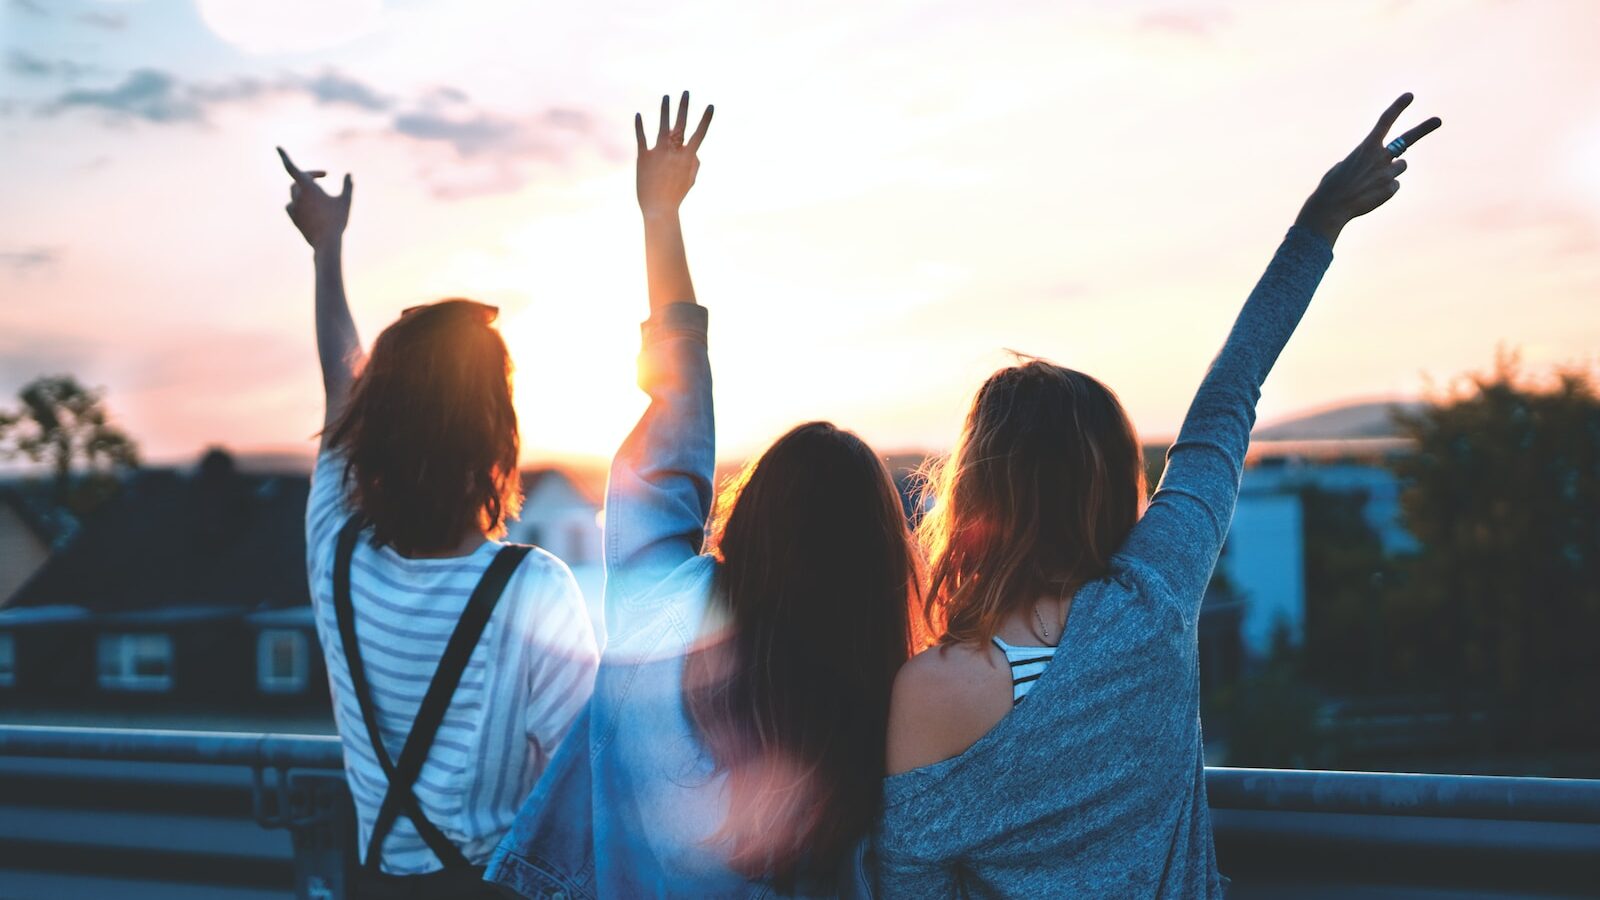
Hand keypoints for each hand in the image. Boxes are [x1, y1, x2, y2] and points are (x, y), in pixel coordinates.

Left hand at [278, 146, 352, 251]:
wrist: (326, 243)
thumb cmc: (337, 221)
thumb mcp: (345, 202)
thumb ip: (347, 186)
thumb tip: (349, 174)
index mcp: (308, 187)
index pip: (292, 168)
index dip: (284, 156)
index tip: (277, 147)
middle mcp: (297, 196)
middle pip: (298, 179)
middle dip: (310, 175)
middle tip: (324, 175)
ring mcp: (294, 207)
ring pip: (294, 192)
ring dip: (304, 189)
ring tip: (319, 193)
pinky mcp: (293, 218)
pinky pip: (291, 205)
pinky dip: (298, 202)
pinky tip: (307, 206)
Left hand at [635, 91, 712, 219]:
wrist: (658, 208)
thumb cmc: (676, 195)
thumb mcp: (690, 180)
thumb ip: (695, 163)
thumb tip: (694, 151)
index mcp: (687, 158)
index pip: (699, 134)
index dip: (706, 119)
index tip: (711, 105)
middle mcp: (674, 152)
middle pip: (681, 124)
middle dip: (684, 107)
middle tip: (686, 91)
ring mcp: (658, 152)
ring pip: (662, 126)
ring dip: (665, 110)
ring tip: (666, 96)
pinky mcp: (643, 156)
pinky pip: (641, 137)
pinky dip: (639, 125)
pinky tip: (638, 114)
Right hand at [1295, 93, 1440, 244]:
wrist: (1331, 207)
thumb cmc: (1332, 186)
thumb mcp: (1343, 166)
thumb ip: (1361, 161)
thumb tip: (1373, 167)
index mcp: (1366, 146)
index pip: (1385, 121)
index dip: (1398, 107)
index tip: (1410, 96)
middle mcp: (1381, 156)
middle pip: (1407, 139)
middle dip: (1424, 129)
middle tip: (1438, 120)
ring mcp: (1388, 173)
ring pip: (1400, 167)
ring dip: (1390, 172)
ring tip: (1370, 183)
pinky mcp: (1391, 189)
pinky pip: (1394, 186)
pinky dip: (1384, 190)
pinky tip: (1370, 195)